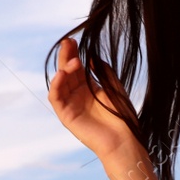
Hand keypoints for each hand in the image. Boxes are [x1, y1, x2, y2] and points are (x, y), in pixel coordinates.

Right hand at [48, 37, 138, 159]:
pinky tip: (62, 74)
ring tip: (74, 61)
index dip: (74, 53)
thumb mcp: (114, 87)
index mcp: (89, 88)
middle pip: (67, 72)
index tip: (75, 40)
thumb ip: (103, 71)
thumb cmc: (121, 116)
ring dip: (64, 69)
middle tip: (68, 42)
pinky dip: (56, 85)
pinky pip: (56, 98)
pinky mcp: (66, 116)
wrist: (123, 139)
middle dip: (67, 56)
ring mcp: (70, 105)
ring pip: (60, 83)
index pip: (77, 67)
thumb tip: (92, 56)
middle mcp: (77, 95)